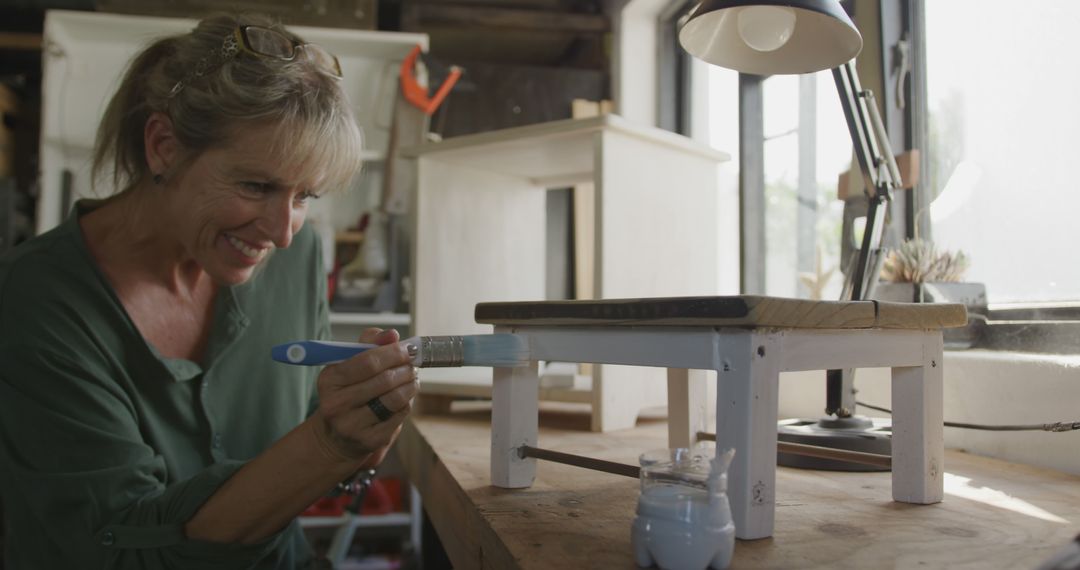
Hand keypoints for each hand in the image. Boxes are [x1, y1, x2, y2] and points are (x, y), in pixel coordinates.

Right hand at [310, 328, 417, 462]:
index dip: (393, 353)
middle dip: (405, 368)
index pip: (368, 361)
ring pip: (395, 398)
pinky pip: (399, 415)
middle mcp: (336, 404)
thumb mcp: (348, 365)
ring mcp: (352, 425)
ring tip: (411, 378)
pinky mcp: (370, 440)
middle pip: (385, 380)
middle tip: (412, 364)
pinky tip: (405, 397)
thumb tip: (392, 335)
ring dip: (410, 384)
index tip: (408, 349)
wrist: (336, 437)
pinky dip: (407, 402)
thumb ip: (369, 344)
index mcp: (329, 380)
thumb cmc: (347, 393)